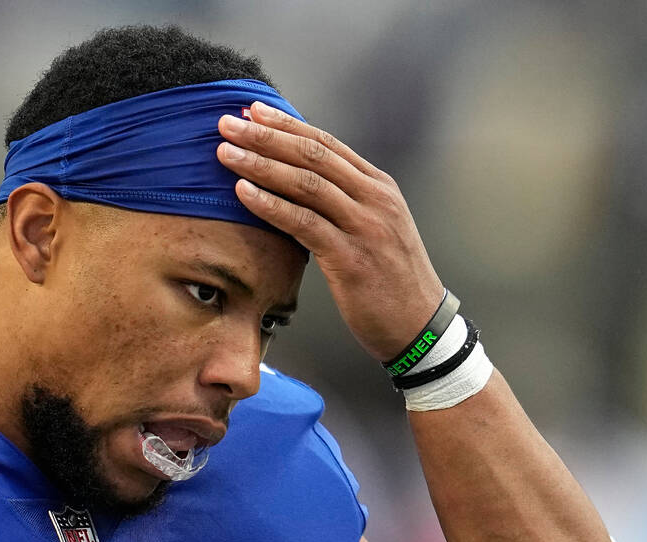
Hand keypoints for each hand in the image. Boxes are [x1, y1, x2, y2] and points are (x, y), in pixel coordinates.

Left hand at [217, 102, 443, 361]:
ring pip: (306, 182)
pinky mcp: (352, 258)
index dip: (287, 124)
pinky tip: (243, 192)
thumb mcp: (374, 229)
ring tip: (226, 153)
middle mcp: (375, 198)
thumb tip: (298, 184)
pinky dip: (271, 204)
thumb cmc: (390, 281)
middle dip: (266, 135)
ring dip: (261, 164)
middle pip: (313, 154)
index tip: (254, 111)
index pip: (327, 144)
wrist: (419, 326)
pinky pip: (305, 222)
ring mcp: (365, 226)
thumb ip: (344, 204)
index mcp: (379, 187)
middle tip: (229, 123)